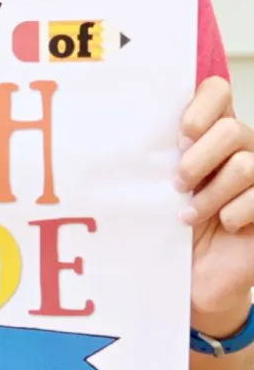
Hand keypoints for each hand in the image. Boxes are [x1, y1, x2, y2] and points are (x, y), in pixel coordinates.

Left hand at [176, 76, 253, 333]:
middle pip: (231, 129)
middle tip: (177, 184)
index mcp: (209, 135)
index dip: (202, 105)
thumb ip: (156, 159)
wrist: (192, 277)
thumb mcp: (156, 189)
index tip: (180, 134)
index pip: (216, 92)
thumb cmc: (169, 228)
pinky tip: (221, 225)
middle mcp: (240, 149)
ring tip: (189, 215)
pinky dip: (232, 214)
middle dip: (198, 159)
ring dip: (210, 194)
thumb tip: (127, 137)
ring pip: (245, 164)